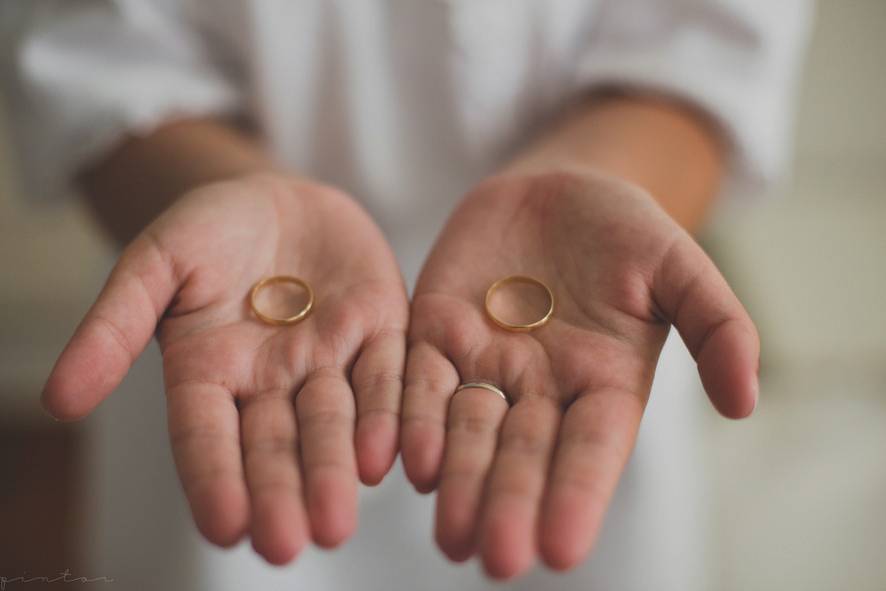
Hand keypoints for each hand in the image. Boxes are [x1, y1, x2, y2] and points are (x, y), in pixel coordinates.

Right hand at [42, 173, 408, 562]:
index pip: (207, 436)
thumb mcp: (154, 264)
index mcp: (210, 373)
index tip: (224, 526)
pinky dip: (385, 415)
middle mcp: (271, 382)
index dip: (214, 479)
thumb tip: (58, 401)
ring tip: (335, 523)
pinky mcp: (380, 330)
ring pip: (334, 422)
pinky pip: (385, 376)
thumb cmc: (207, 230)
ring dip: (335, 471)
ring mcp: (328, 360)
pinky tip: (383, 457)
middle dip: (281, 493)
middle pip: (276, 444)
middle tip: (287, 545)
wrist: (277, 195)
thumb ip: (115, 326)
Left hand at [401, 169, 758, 577]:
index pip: (591, 449)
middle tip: (495, 560)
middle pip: (523, 454)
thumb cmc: (627, 231)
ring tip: (450, 537)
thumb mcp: (679, 267)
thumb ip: (715, 326)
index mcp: (603, 384)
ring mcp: (484, 363)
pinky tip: (406, 461)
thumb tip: (745, 402)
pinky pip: (418, 380)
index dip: (577, 495)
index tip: (562, 550)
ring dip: (457, 482)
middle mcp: (540, 389)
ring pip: (466, 430)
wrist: (557, 190)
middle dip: (509, 504)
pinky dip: (412, 418)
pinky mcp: (436, 331)